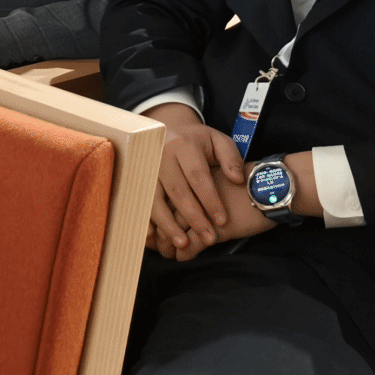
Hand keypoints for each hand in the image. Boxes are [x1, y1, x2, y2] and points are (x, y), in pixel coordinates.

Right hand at [143, 105, 258, 260]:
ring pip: (155, 198)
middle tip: (208, 238)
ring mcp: (146, 168)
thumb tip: (237, 179)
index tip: (222, 221)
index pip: (198, 176)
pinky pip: (140, 202)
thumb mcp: (219, 141)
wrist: (170, 132)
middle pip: (177, 190)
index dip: (210, 200)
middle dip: (193, 217)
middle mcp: (161, 155)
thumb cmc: (199, 142)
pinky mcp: (138, 179)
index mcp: (183, 145)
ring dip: (168, 223)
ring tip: (182, 243)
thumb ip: (231, 159)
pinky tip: (153, 237)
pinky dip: (146, 220)